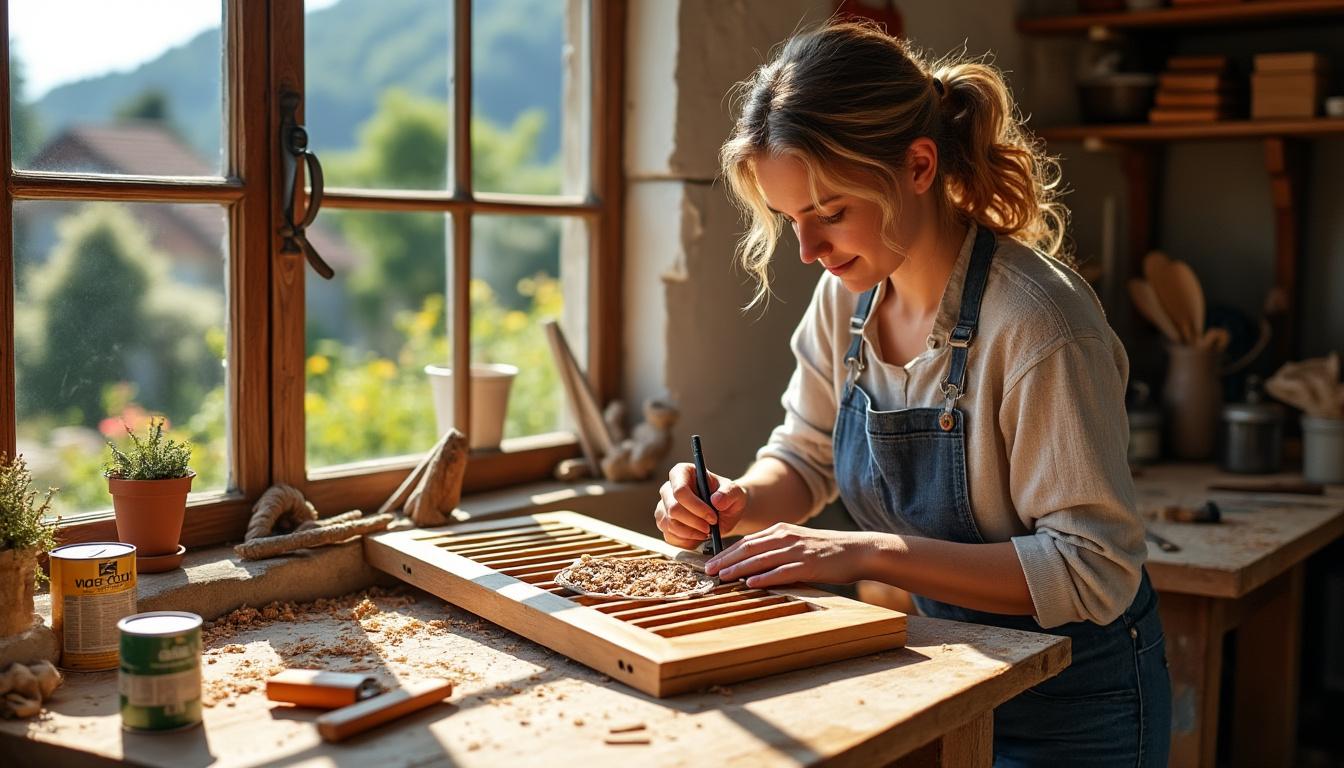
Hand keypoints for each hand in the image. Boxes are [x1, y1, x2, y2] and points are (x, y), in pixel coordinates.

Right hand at [654, 463, 747, 549]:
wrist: (724, 512)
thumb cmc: (727, 498)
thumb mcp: (735, 492)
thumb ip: (729, 493)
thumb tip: (716, 500)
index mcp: (683, 472)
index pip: (680, 490)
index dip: (696, 507)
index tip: (713, 517)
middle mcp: (668, 488)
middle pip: (673, 509)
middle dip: (695, 522)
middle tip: (711, 527)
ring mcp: (663, 507)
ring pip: (669, 524)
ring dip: (691, 533)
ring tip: (707, 532)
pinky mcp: (664, 524)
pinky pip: (669, 536)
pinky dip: (687, 541)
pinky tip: (699, 537)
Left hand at [703, 523, 877, 588]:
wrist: (858, 550)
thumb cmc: (826, 550)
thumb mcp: (797, 542)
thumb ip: (776, 549)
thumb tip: (751, 564)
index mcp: (781, 530)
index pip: (747, 541)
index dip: (726, 552)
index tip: (711, 563)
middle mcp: (785, 537)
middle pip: (748, 549)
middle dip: (726, 560)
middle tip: (708, 572)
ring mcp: (797, 551)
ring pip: (761, 560)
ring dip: (739, 569)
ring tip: (722, 578)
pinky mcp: (809, 565)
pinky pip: (782, 572)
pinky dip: (765, 577)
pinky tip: (751, 584)